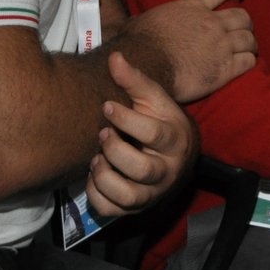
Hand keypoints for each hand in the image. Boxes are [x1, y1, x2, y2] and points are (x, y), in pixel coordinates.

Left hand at [84, 52, 197, 217]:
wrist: (176, 153)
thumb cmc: (160, 120)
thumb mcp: (153, 99)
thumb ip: (134, 80)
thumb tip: (114, 58)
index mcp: (176, 140)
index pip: (153, 134)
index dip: (126, 120)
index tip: (106, 106)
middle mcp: (168, 171)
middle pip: (142, 169)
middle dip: (116, 150)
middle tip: (102, 134)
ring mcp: (152, 193)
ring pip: (128, 196)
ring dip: (105, 177)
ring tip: (96, 159)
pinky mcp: (135, 208)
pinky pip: (112, 211)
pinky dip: (96, 196)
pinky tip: (94, 175)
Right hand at [112, 0, 255, 102]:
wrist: (146, 66)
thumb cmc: (139, 44)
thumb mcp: (143, 20)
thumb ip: (151, 19)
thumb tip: (133, 22)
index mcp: (192, 6)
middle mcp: (211, 23)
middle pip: (242, 16)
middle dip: (246, 22)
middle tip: (244, 29)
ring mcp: (220, 45)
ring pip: (249, 39)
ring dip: (251, 43)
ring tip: (249, 48)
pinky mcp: (225, 69)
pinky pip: (248, 62)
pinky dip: (249, 61)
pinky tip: (246, 63)